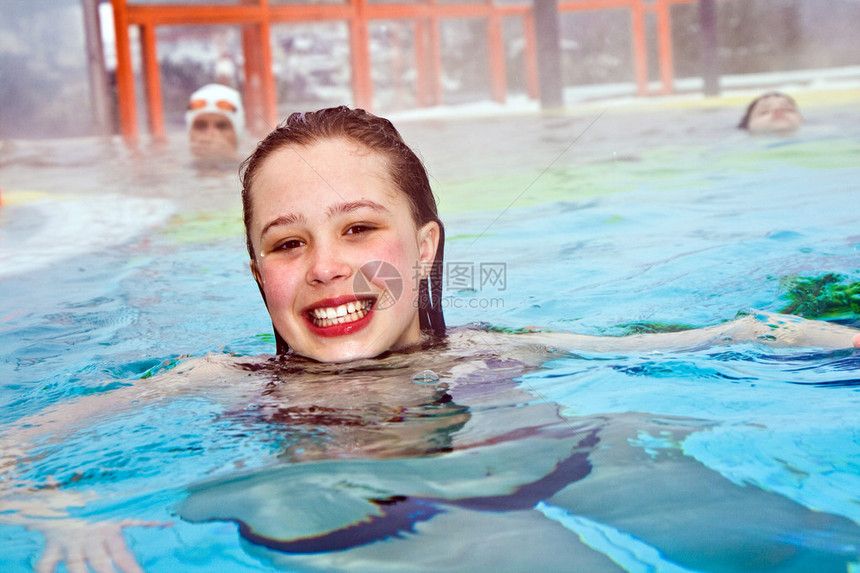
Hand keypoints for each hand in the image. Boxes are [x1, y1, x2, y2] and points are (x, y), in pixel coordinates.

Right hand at [33, 518, 167, 572]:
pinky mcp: (51, 544)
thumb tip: (170, 523)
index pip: (123, 555)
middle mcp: (91, 537)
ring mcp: (71, 541)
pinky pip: (45, 562)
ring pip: (75, 564)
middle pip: (100, 561)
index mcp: (110, 531)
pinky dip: (44, 571)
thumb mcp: (119, 513)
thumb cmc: (97, 508)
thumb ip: (143, 520)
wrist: (65, 495)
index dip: (132, 569)